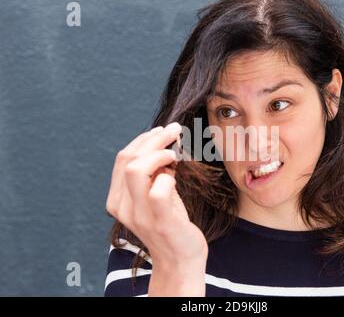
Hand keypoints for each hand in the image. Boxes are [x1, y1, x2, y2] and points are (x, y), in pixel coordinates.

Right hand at [105, 122, 207, 295]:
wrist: (179, 259)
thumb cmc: (170, 222)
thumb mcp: (155, 195)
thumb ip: (152, 174)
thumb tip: (162, 143)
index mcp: (117, 199)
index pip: (122, 159)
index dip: (143, 140)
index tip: (162, 131)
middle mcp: (122, 207)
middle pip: (128, 159)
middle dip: (153, 139)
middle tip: (175, 131)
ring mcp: (139, 215)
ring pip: (135, 170)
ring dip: (159, 153)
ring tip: (175, 154)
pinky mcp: (159, 222)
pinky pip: (158, 190)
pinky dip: (168, 177)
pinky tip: (175, 177)